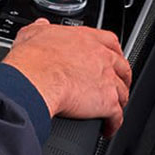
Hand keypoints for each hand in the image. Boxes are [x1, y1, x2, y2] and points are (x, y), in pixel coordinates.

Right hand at [0, 19, 131, 137]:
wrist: (33, 80)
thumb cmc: (32, 59)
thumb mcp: (32, 33)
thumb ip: (40, 28)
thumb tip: (41, 25)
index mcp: (86, 39)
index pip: (110, 41)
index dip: (113, 51)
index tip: (111, 56)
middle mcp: (101, 58)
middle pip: (123, 67)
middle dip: (122, 77)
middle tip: (116, 84)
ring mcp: (107, 80)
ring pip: (122, 92)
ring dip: (119, 101)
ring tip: (113, 109)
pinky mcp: (107, 103)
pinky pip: (116, 116)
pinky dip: (114, 124)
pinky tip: (108, 128)